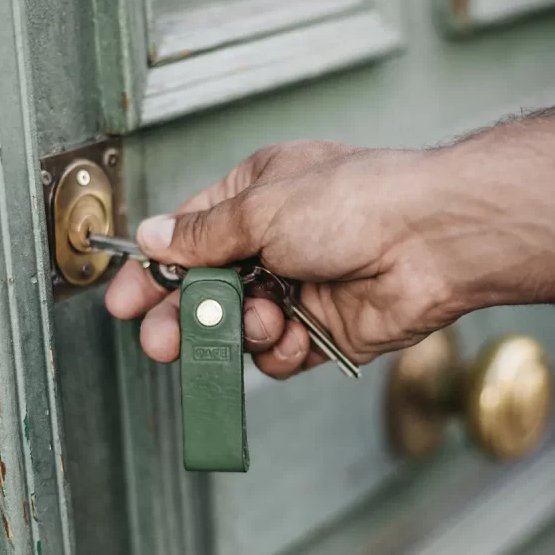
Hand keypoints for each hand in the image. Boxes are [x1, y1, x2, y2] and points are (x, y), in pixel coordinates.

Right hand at [105, 140, 467, 377]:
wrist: (431, 241)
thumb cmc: (355, 202)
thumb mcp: (261, 207)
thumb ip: (202, 233)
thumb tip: (154, 236)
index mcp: (255, 199)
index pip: (186, 239)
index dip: (153, 272)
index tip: (123, 302)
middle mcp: (274, 244)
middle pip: (208, 292)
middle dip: (186, 318)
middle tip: (161, 342)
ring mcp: (298, 288)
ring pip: (241, 328)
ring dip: (244, 330)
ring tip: (263, 319)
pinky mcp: (323, 329)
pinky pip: (279, 354)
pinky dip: (282, 350)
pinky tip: (296, 334)